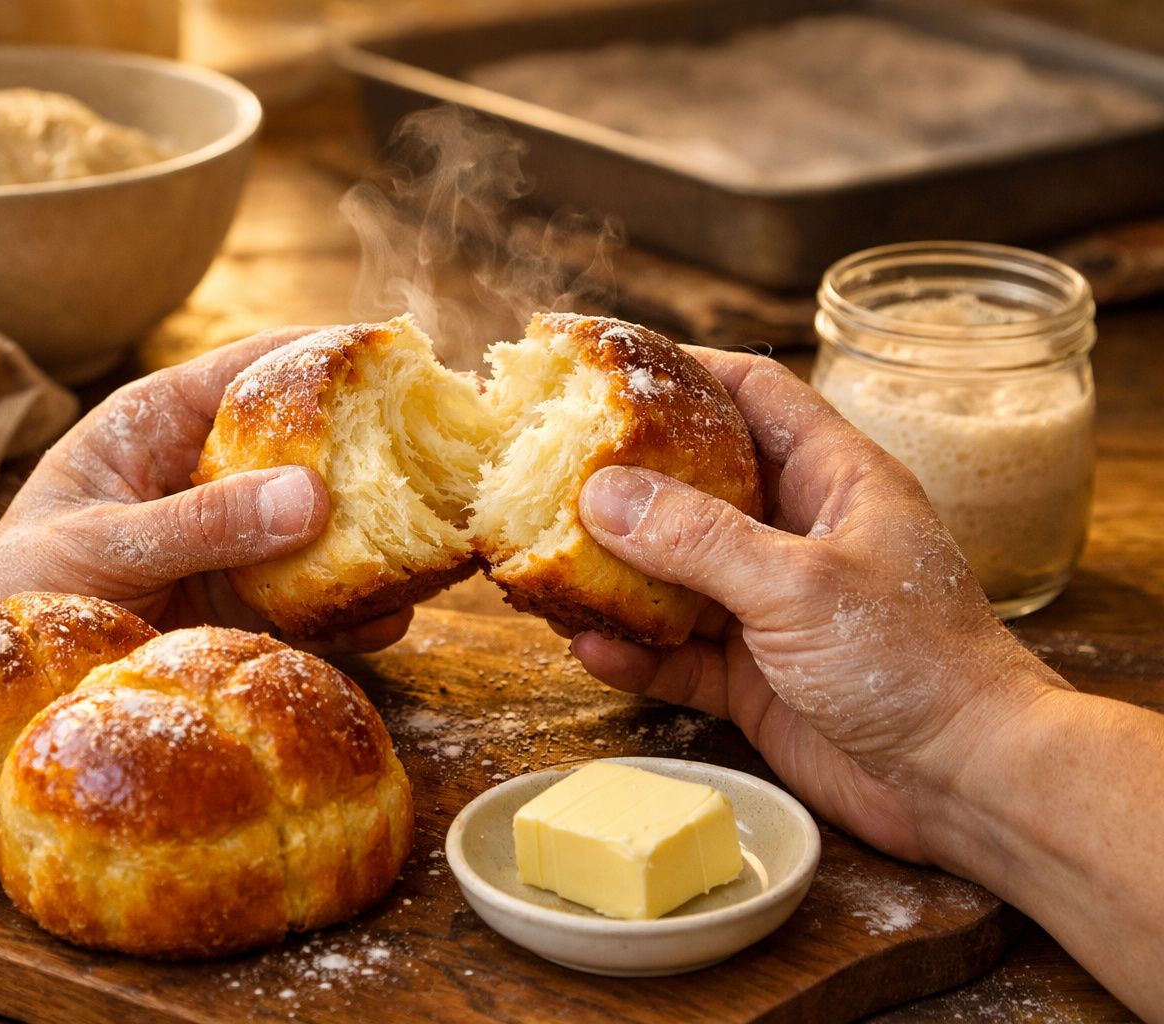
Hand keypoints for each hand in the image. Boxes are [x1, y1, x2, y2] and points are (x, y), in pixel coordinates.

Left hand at [0, 328, 411, 652]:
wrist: (9, 688)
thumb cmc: (25, 587)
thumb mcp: (102, 545)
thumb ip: (199, 522)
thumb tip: (309, 496)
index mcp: (163, 421)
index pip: (257, 366)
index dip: (328, 353)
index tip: (397, 353)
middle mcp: (210, 470)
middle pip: (309, 443)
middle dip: (374, 448)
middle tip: (446, 452)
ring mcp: (236, 537)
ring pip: (325, 520)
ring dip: (378, 533)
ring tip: (435, 545)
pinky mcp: (248, 602)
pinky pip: (315, 596)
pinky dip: (356, 606)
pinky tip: (391, 615)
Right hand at [571, 349, 1065, 861]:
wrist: (964, 783)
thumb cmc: (913, 662)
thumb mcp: (798, 584)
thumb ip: (698, 538)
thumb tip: (602, 493)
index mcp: (832, 480)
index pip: (752, 394)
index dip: (683, 368)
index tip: (604, 362)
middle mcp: (797, 534)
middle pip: (696, 484)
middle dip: (624, 479)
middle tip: (547, 467)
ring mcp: (771, 607)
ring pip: (674, 574)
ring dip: (615, 575)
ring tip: (546, 566)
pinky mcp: (752, 676)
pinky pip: (676, 653)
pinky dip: (635, 652)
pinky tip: (589, 649)